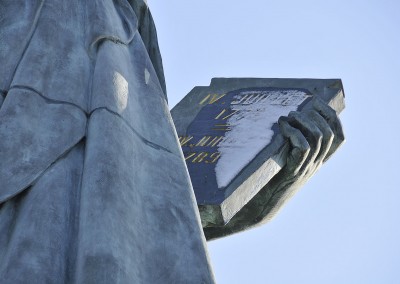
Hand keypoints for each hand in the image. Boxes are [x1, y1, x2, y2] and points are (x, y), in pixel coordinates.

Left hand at [204, 97, 344, 239]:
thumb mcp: (285, 160)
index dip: (333, 118)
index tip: (318, 103)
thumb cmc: (270, 181)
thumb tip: (286, 120)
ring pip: (318, 137)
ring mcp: (306, 169)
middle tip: (296, 110)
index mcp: (317, 162)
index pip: (339, 138)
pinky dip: (293, 133)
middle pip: (329, 134)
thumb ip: (290, 146)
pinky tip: (282, 127)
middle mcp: (315, 165)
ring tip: (288, 116)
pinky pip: (302, 147)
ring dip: (303, 121)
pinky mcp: (293, 172)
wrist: (263, 206)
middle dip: (315, 115)